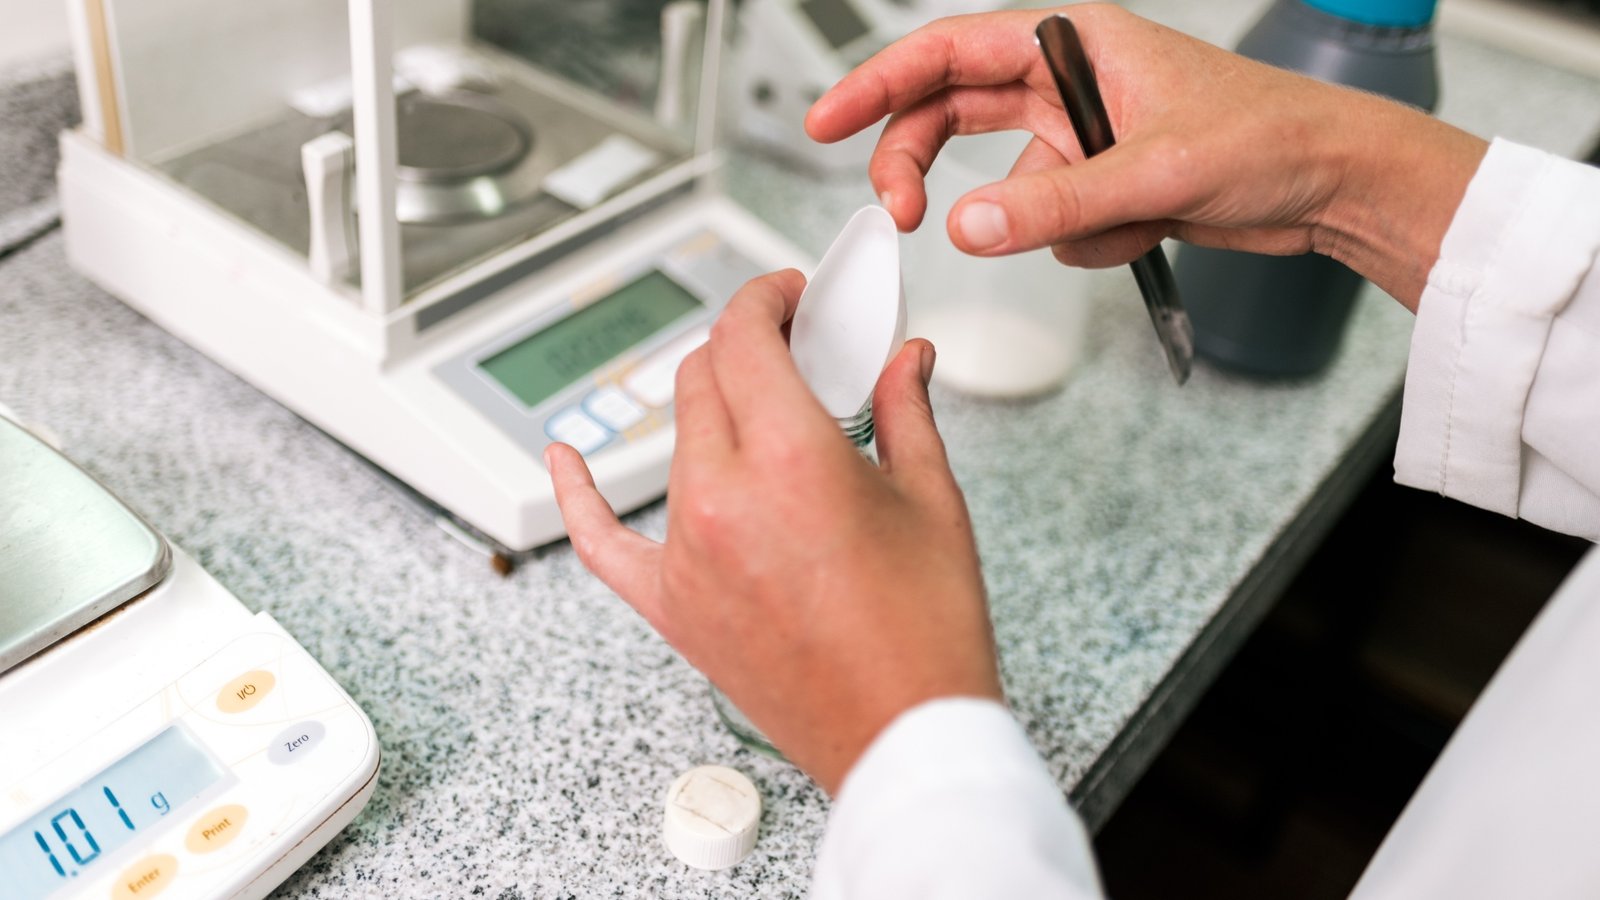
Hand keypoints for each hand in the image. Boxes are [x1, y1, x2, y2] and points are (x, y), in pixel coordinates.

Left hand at [547, 270, 1000, 793]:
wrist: (902, 737)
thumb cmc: (925, 636)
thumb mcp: (932, 500)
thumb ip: (904, 412)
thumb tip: (904, 361)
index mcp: (789, 460)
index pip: (743, 335)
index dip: (765, 297)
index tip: (788, 296)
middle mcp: (721, 499)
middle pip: (703, 377)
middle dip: (745, 345)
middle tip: (792, 349)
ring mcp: (685, 553)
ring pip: (674, 440)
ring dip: (713, 408)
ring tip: (761, 413)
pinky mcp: (670, 604)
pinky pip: (601, 540)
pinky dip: (578, 494)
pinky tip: (563, 458)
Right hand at [805, 4, 1487, 309]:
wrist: (1334, 185)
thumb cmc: (1273, 137)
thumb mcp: (1156, 170)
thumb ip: (1052, 201)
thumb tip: (965, 228)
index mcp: (1071, 41)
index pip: (947, 52)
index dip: (878, 84)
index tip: (827, 120)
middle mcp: (1065, 81)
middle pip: (952, 117)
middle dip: (924, 166)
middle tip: (903, 214)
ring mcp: (1080, 136)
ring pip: (1005, 187)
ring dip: (1051, 218)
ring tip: (1131, 212)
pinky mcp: (1097, 183)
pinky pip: (1051, 224)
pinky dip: (1090, 239)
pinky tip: (1151, 226)